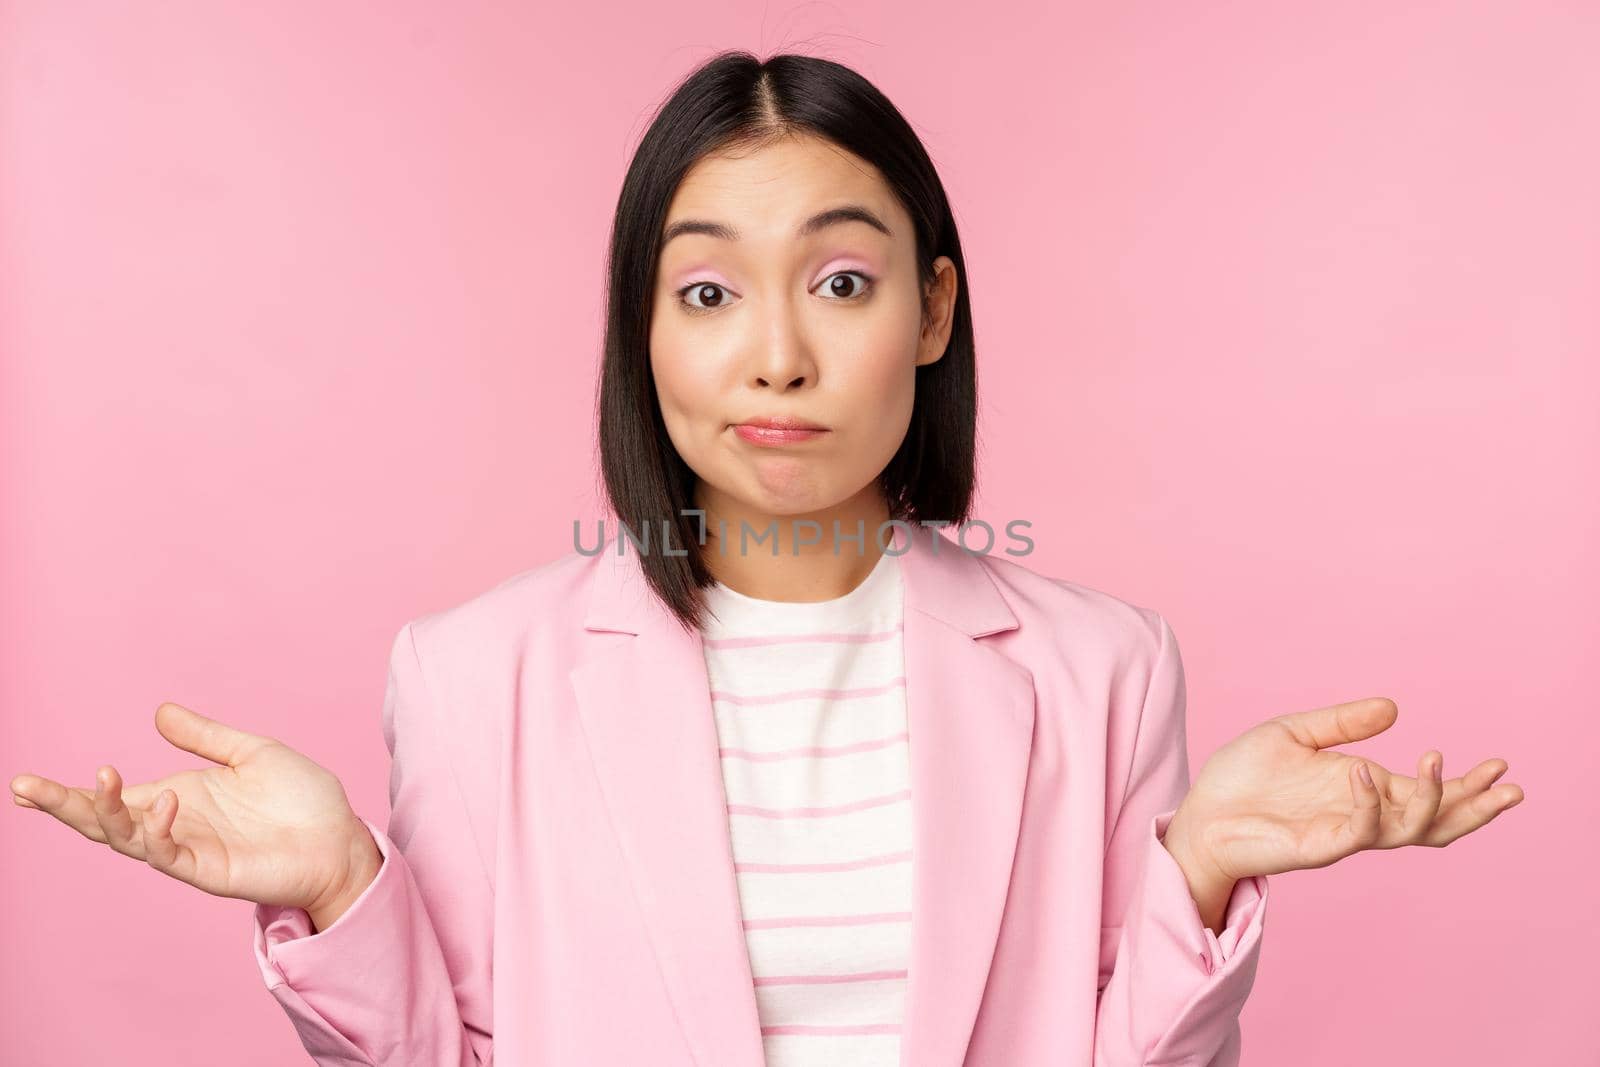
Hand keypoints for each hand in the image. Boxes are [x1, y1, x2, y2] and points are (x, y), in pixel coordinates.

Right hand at [10, 702, 380, 923]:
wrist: (338, 839)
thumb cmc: (300, 799)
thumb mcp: (250, 753)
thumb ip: (205, 736)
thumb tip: (159, 712)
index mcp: (176, 798)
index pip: (111, 797)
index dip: (68, 793)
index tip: (22, 785)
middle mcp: (173, 825)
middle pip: (103, 821)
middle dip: (62, 806)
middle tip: (22, 787)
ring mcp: (188, 850)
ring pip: (127, 838)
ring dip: (105, 813)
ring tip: (101, 778)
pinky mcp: (209, 870)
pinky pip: (170, 855)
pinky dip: (160, 830)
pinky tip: (165, 803)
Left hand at [1165, 697, 1524, 883]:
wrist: (1201, 813)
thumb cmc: (1244, 778)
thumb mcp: (1295, 735)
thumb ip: (1343, 723)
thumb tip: (1394, 707)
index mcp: (1364, 790)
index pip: (1428, 793)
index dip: (1465, 784)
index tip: (1499, 766)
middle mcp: (1363, 815)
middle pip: (1437, 821)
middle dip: (1475, 806)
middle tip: (1509, 786)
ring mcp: (1344, 834)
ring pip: (1408, 830)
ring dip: (1430, 801)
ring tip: (1434, 762)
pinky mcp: (1319, 847)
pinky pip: (1358, 831)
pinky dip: (1368, 803)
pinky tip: (1362, 773)